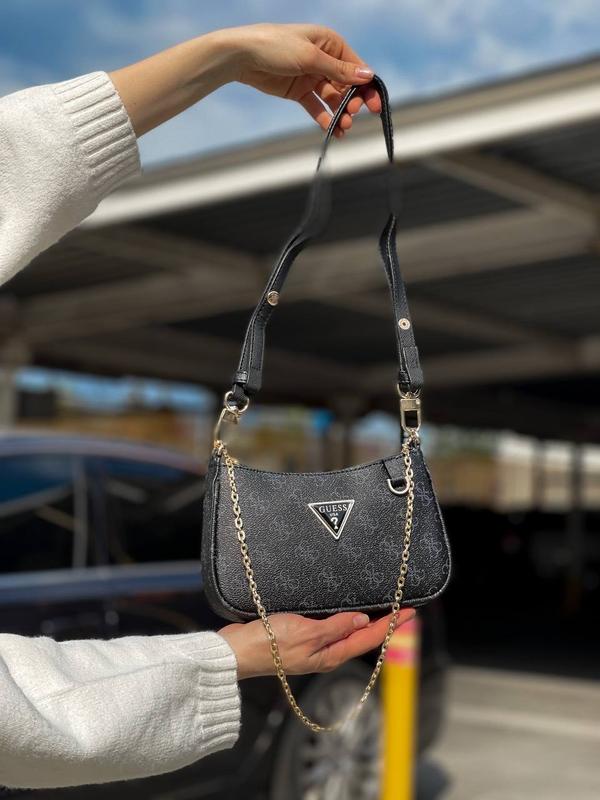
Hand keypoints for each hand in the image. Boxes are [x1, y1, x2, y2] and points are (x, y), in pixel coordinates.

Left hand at [110, 23, 381, 137]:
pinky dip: (325, 119)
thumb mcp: (311, 57)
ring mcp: (311, 76)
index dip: (367, 87)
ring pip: (333, 99)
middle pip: (347, 85)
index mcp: (330, 43)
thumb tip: (368, 76)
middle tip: (352, 118)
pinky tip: (331, 131)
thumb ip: (339, 71)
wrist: (242, 57)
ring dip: (340, 114)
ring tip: (343, 129)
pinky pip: (317, 108)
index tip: (374, 107)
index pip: (356, 67)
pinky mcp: (299, 92)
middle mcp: (324, 59)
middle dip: (352, 103)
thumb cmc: (275, 47)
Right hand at [218, 608, 415, 679]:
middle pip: (363, 638)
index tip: (411, 611)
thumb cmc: (269, 643)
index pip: (369, 638)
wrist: (237, 651)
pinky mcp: (301, 639)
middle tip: (405, 607)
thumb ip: (334, 627)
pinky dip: (347, 620)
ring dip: (368, 622)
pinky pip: (333, 629)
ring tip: (384, 609)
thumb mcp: (305, 633)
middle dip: (386, 624)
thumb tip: (363, 621)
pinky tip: (347, 612)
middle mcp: (326, 654)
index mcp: (330, 655)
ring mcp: (313, 648)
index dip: (392, 624)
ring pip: (349, 634)